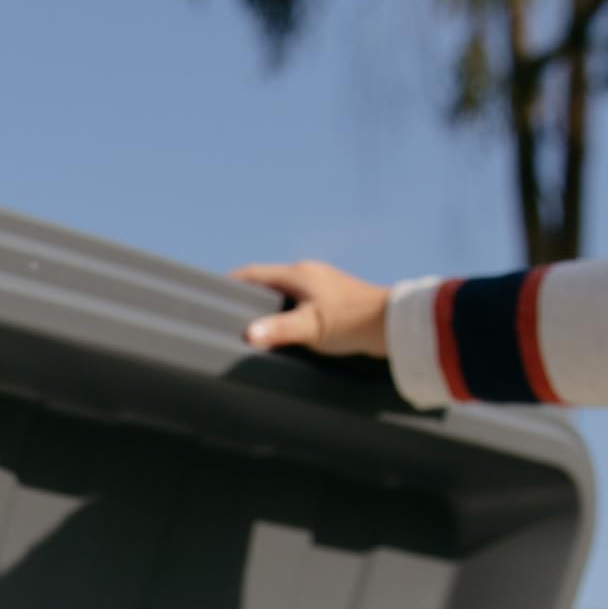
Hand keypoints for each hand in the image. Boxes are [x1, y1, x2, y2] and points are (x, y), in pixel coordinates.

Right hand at [232, 259, 388, 360]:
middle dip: (250, 296)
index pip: (254, 273)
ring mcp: (323, 285)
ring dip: (271, 305)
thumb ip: (278, 330)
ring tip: (257, 325)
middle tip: (231, 314)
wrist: (392, 324)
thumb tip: (248, 334)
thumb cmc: (352, 322)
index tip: (215, 295)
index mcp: (298, 274)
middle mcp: (308, 274)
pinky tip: (290, 329)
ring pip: (287, 292)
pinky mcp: (334, 299)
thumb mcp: (310, 327)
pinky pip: (302, 302)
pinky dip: (289, 312)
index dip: (233, 283)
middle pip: (269, 281)